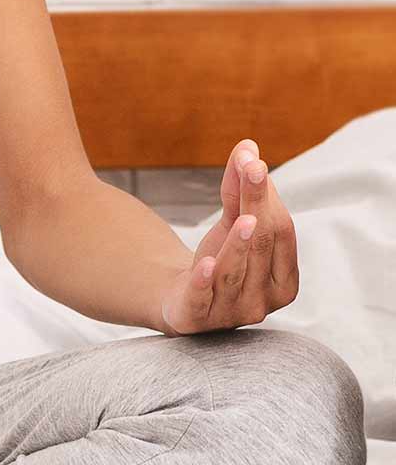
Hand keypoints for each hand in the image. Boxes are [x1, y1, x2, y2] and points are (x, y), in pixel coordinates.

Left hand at [158, 137, 299, 336]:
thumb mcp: (229, 224)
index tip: (254, 161)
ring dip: (238, 244)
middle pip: (260, 247)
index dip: (267, 197)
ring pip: (236, 272)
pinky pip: (203, 298)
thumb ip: (239, 191)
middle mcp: (264, 301)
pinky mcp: (197, 318)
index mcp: (284, 280)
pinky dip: (205, 280)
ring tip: (241, 217)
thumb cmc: (219, 259)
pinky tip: (206, 263)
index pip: (280, 233)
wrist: (180, 300)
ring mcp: (232, 312)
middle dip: (256, 206)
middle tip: (250, 169)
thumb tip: (248, 147)